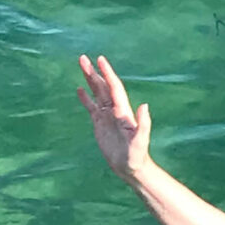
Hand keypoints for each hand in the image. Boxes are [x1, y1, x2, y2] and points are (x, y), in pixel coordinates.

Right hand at [77, 53, 152, 180]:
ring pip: (96, 93)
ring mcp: (107, 116)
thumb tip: (144, 105)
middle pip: (103, 86)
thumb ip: (144, 124)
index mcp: (123, 111)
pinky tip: (79, 89)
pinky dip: (86, 98)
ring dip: (89, 79)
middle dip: (94, 72)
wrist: (130, 167)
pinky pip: (91, 107)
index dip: (108, 74)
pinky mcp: (100, 124)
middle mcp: (115, 110)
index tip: (101, 59)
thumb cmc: (137, 155)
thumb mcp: (141, 140)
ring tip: (81, 65)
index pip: (114, 88)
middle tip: (83, 57)